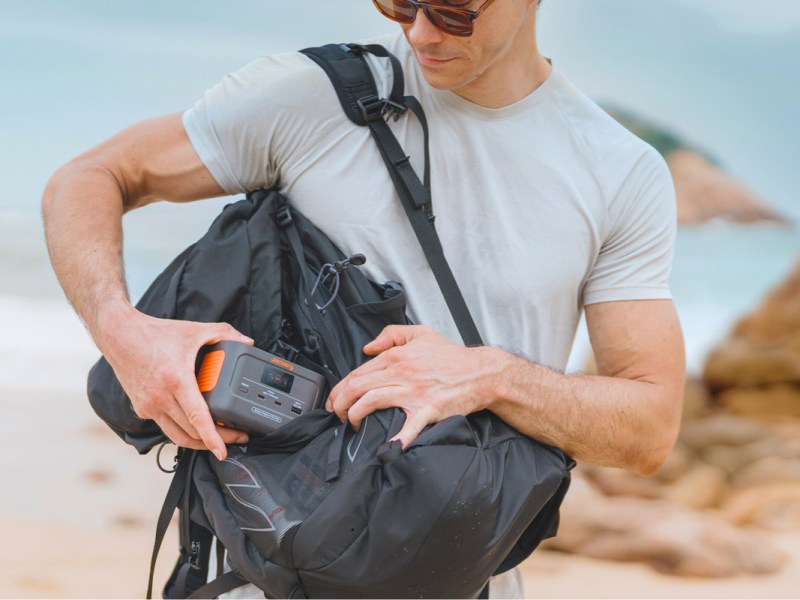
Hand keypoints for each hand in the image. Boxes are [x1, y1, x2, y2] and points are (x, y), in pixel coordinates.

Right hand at [98, 305, 252, 459]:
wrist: (120, 336)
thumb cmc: (155, 334)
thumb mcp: (195, 330)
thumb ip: (225, 333)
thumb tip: (247, 342)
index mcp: (177, 380)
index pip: (197, 417)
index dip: (212, 438)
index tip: (223, 451)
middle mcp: (161, 397)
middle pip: (191, 433)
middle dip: (215, 441)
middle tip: (236, 439)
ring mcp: (149, 406)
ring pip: (176, 437)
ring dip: (198, 443)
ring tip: (217, 441)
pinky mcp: (142, 409)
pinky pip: (165, 427)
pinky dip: (181, 431)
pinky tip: (194, 427)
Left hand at [326, 325, 491, 447]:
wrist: (480, 372)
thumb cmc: (451, 356)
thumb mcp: (420, 333)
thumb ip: (391, 335)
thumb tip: (368, 347)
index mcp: (397, 356)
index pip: (358, 372)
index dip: (340, 388)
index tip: (335, 399)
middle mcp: (401, 373)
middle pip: (358, 387)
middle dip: (339, 403)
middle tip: (336, 414)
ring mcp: (413, 392)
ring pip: (371, 401)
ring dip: (354, 415)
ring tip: (350, 424)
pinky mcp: (427, 409)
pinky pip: (408, 426)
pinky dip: (396, 438)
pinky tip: (386, 448)